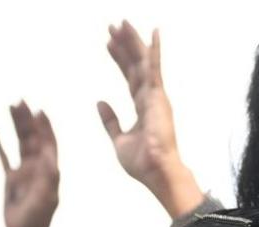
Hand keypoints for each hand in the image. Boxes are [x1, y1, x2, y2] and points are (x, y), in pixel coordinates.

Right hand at [0, 101, 58, 226]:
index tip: (40, 111)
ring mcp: (24, 171)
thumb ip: (49, 176)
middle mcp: (38, 167)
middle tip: (20, 101)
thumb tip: (49, 156)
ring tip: (10, 107)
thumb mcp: (48, 196)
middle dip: (27, 120)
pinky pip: (4, 156)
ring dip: (15, 125)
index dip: (45, 127)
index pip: (48, 143)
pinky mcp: (11, 178)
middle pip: (32, 138)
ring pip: (19, 142)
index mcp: (50, 169)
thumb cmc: (39, 217)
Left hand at [98, 21, 200, 217]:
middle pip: (135, 65)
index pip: (129, 77)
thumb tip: (99, 101)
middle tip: (114, 25)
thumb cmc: (142, 162)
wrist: (156, 171)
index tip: (108, 43)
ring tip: (121, 23)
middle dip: (125, 45)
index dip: (119, 60)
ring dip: (133, 41)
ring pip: (143, 62)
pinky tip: (153, 32)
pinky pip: (155, 68)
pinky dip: (155, 50)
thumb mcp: (118, 139)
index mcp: (142, 107)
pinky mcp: (158, 96)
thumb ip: (110, 120)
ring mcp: (156, 96)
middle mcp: (151, 98)